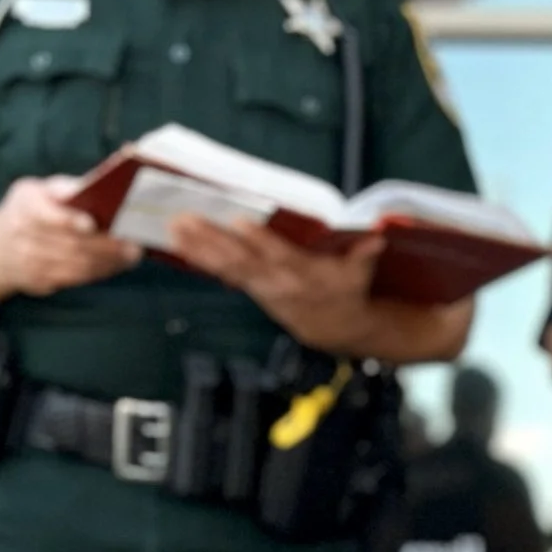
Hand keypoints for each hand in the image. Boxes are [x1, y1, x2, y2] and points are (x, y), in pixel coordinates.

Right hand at [0, 176, 139, 297]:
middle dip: (105, 245)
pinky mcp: (39, 282)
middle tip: (133, 244)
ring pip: (77, 265)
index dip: (70, 220)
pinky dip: (100, 271)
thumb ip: (63, 188)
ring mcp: (30, 262)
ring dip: (108, 261)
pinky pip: (76, 279)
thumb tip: (94, 185)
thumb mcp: (37, 190)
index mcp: (25, 207)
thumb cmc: (29, 210)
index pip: (48, 215)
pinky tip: (116, 264)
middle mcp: (23, 236)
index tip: (92, 223)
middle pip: (70, 244)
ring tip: (131, 254)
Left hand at [164, 213, 383, 350]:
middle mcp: (277, 282)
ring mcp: (261, 288)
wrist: (339, 331)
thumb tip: (377, 238)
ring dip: (198, 248)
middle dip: (211, 240)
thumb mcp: (360, 275)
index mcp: (303, 274)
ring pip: (226, 267)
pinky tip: (181, 247)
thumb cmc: (348, 292)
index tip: (239, 222)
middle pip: (241, 259)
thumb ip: (364, 255)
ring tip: (174, 231)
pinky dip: (202, 261)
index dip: (259, 240)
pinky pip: (224, 274)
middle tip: (184, 221)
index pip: (278, 255)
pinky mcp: (252, 290)